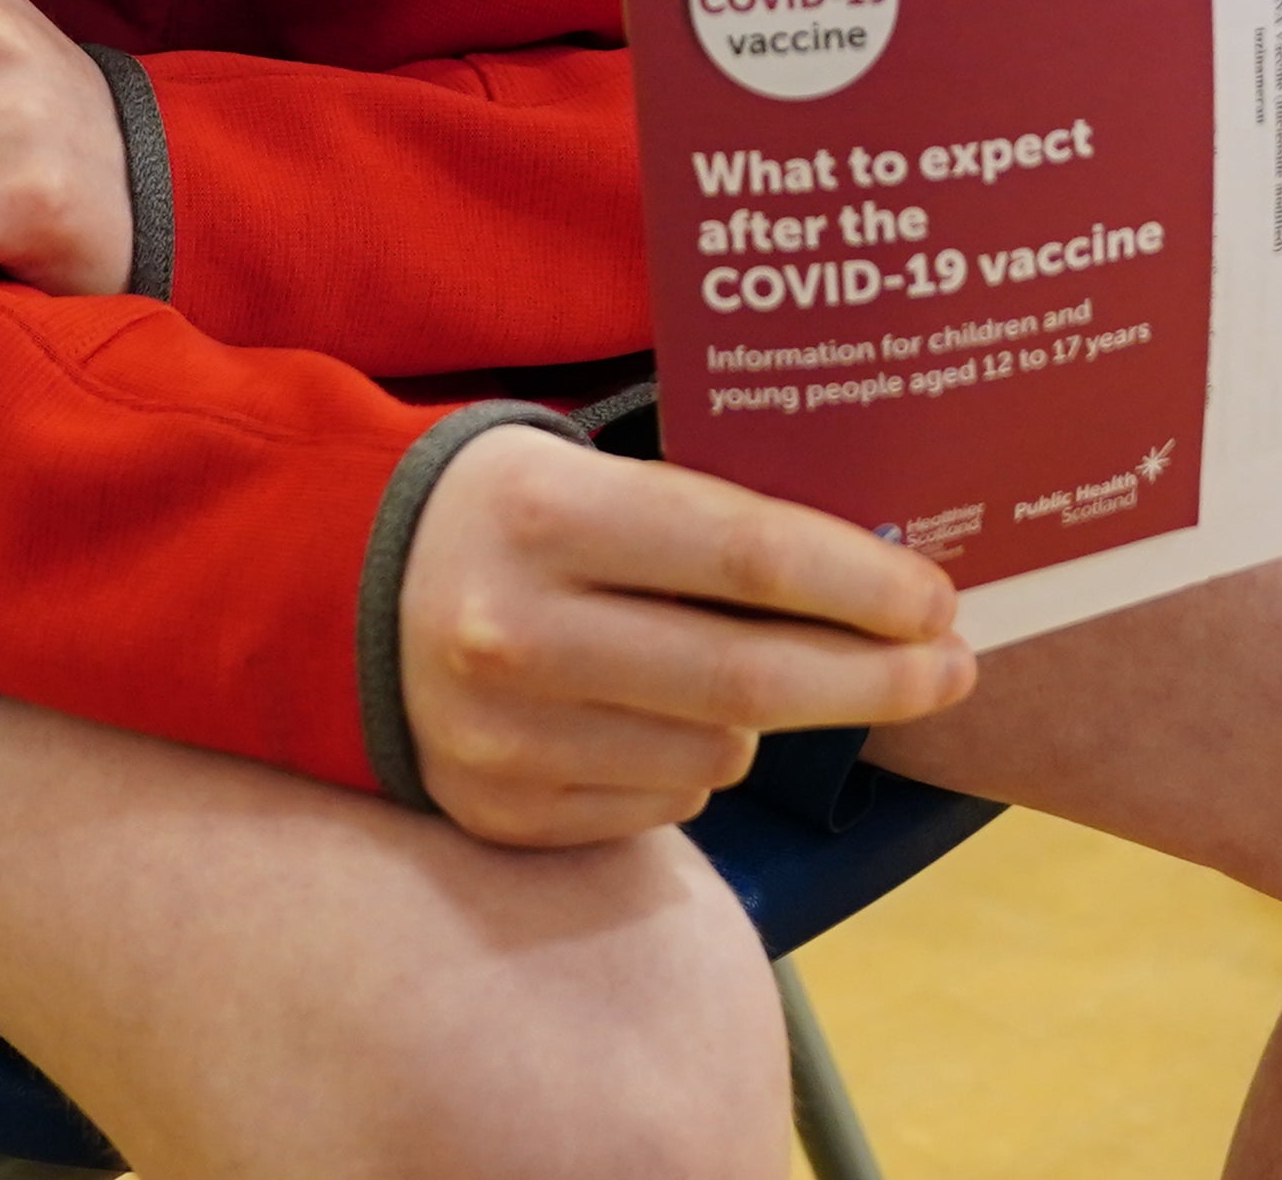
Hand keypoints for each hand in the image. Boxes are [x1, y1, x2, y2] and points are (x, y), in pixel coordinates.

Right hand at [396, 423, 970, 846]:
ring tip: (761, 676)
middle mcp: (514, 630)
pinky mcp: (496, 809)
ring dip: (770, 723)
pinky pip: (660, 803)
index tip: (939, 599)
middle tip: (949, 670)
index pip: (746, 556)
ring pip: (715, 754)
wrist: (331, 593)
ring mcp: (501, 736)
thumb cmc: (504, 515)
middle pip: (750, 679)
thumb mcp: (583, 471)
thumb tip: (877, 580)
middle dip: (875, 679)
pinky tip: (667, 720)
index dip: (863, 583)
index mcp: (544, 515)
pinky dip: (695, 767)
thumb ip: (706, 521)